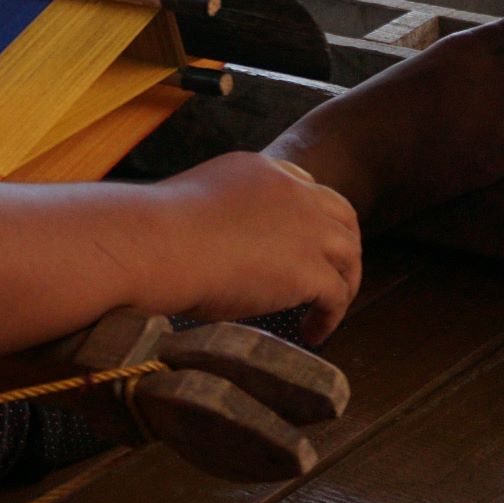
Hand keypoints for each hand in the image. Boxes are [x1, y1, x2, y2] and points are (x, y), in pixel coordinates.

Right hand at [152, 152, 361, 342]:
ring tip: (327, 310)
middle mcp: (291, 190)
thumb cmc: (156, 233)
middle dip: (342, 245)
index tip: (302, 244)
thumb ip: (224, 218)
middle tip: (332, 276)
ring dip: (344, 282)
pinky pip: (337, 295)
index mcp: (260, 169)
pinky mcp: (308, 268)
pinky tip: (312, 333)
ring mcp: (305, 227)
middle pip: (340, 214)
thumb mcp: (198, 207)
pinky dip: (331, 316)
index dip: (310, 217)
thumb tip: (219, 249)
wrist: (154, 245)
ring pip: (349, 253)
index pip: (303, 185)